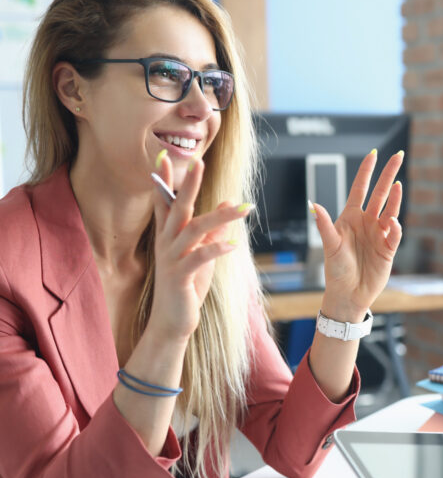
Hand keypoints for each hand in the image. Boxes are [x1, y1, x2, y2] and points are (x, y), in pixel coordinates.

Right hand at [148, 154, 250, 342]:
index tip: (164, 156)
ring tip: (243, 207)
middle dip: (189, 185)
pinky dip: (216, 249)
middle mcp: (165, 243)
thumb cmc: (187, 286)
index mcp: (168, 236)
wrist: (173, 321)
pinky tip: (234, 245)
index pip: (165, 203)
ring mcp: (171, 259)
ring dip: (220, 216)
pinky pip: (198, 258)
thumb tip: (229, 205)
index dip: (163, 181)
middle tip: (199, 162)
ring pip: (193, 230)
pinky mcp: (179, 277)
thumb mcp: (202, 255)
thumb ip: (213, 231)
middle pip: (178, 208)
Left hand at [311, 150, 403, 320]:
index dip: (367, 171)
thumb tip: (314, 205)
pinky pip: (395, 233)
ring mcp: (379, 234)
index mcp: (350, 217)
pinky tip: (392, 222)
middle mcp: (367, 222)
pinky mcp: (389, 248)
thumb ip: (324, 225)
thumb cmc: (336, 270)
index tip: (374, 153)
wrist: (348, 294)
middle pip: (380, 193)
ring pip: (390, 209)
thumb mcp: (330, 246)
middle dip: (388, 174)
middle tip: (398, 156)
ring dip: (395, 197)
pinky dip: (396, 227)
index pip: (360, 188)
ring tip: (398, 184)